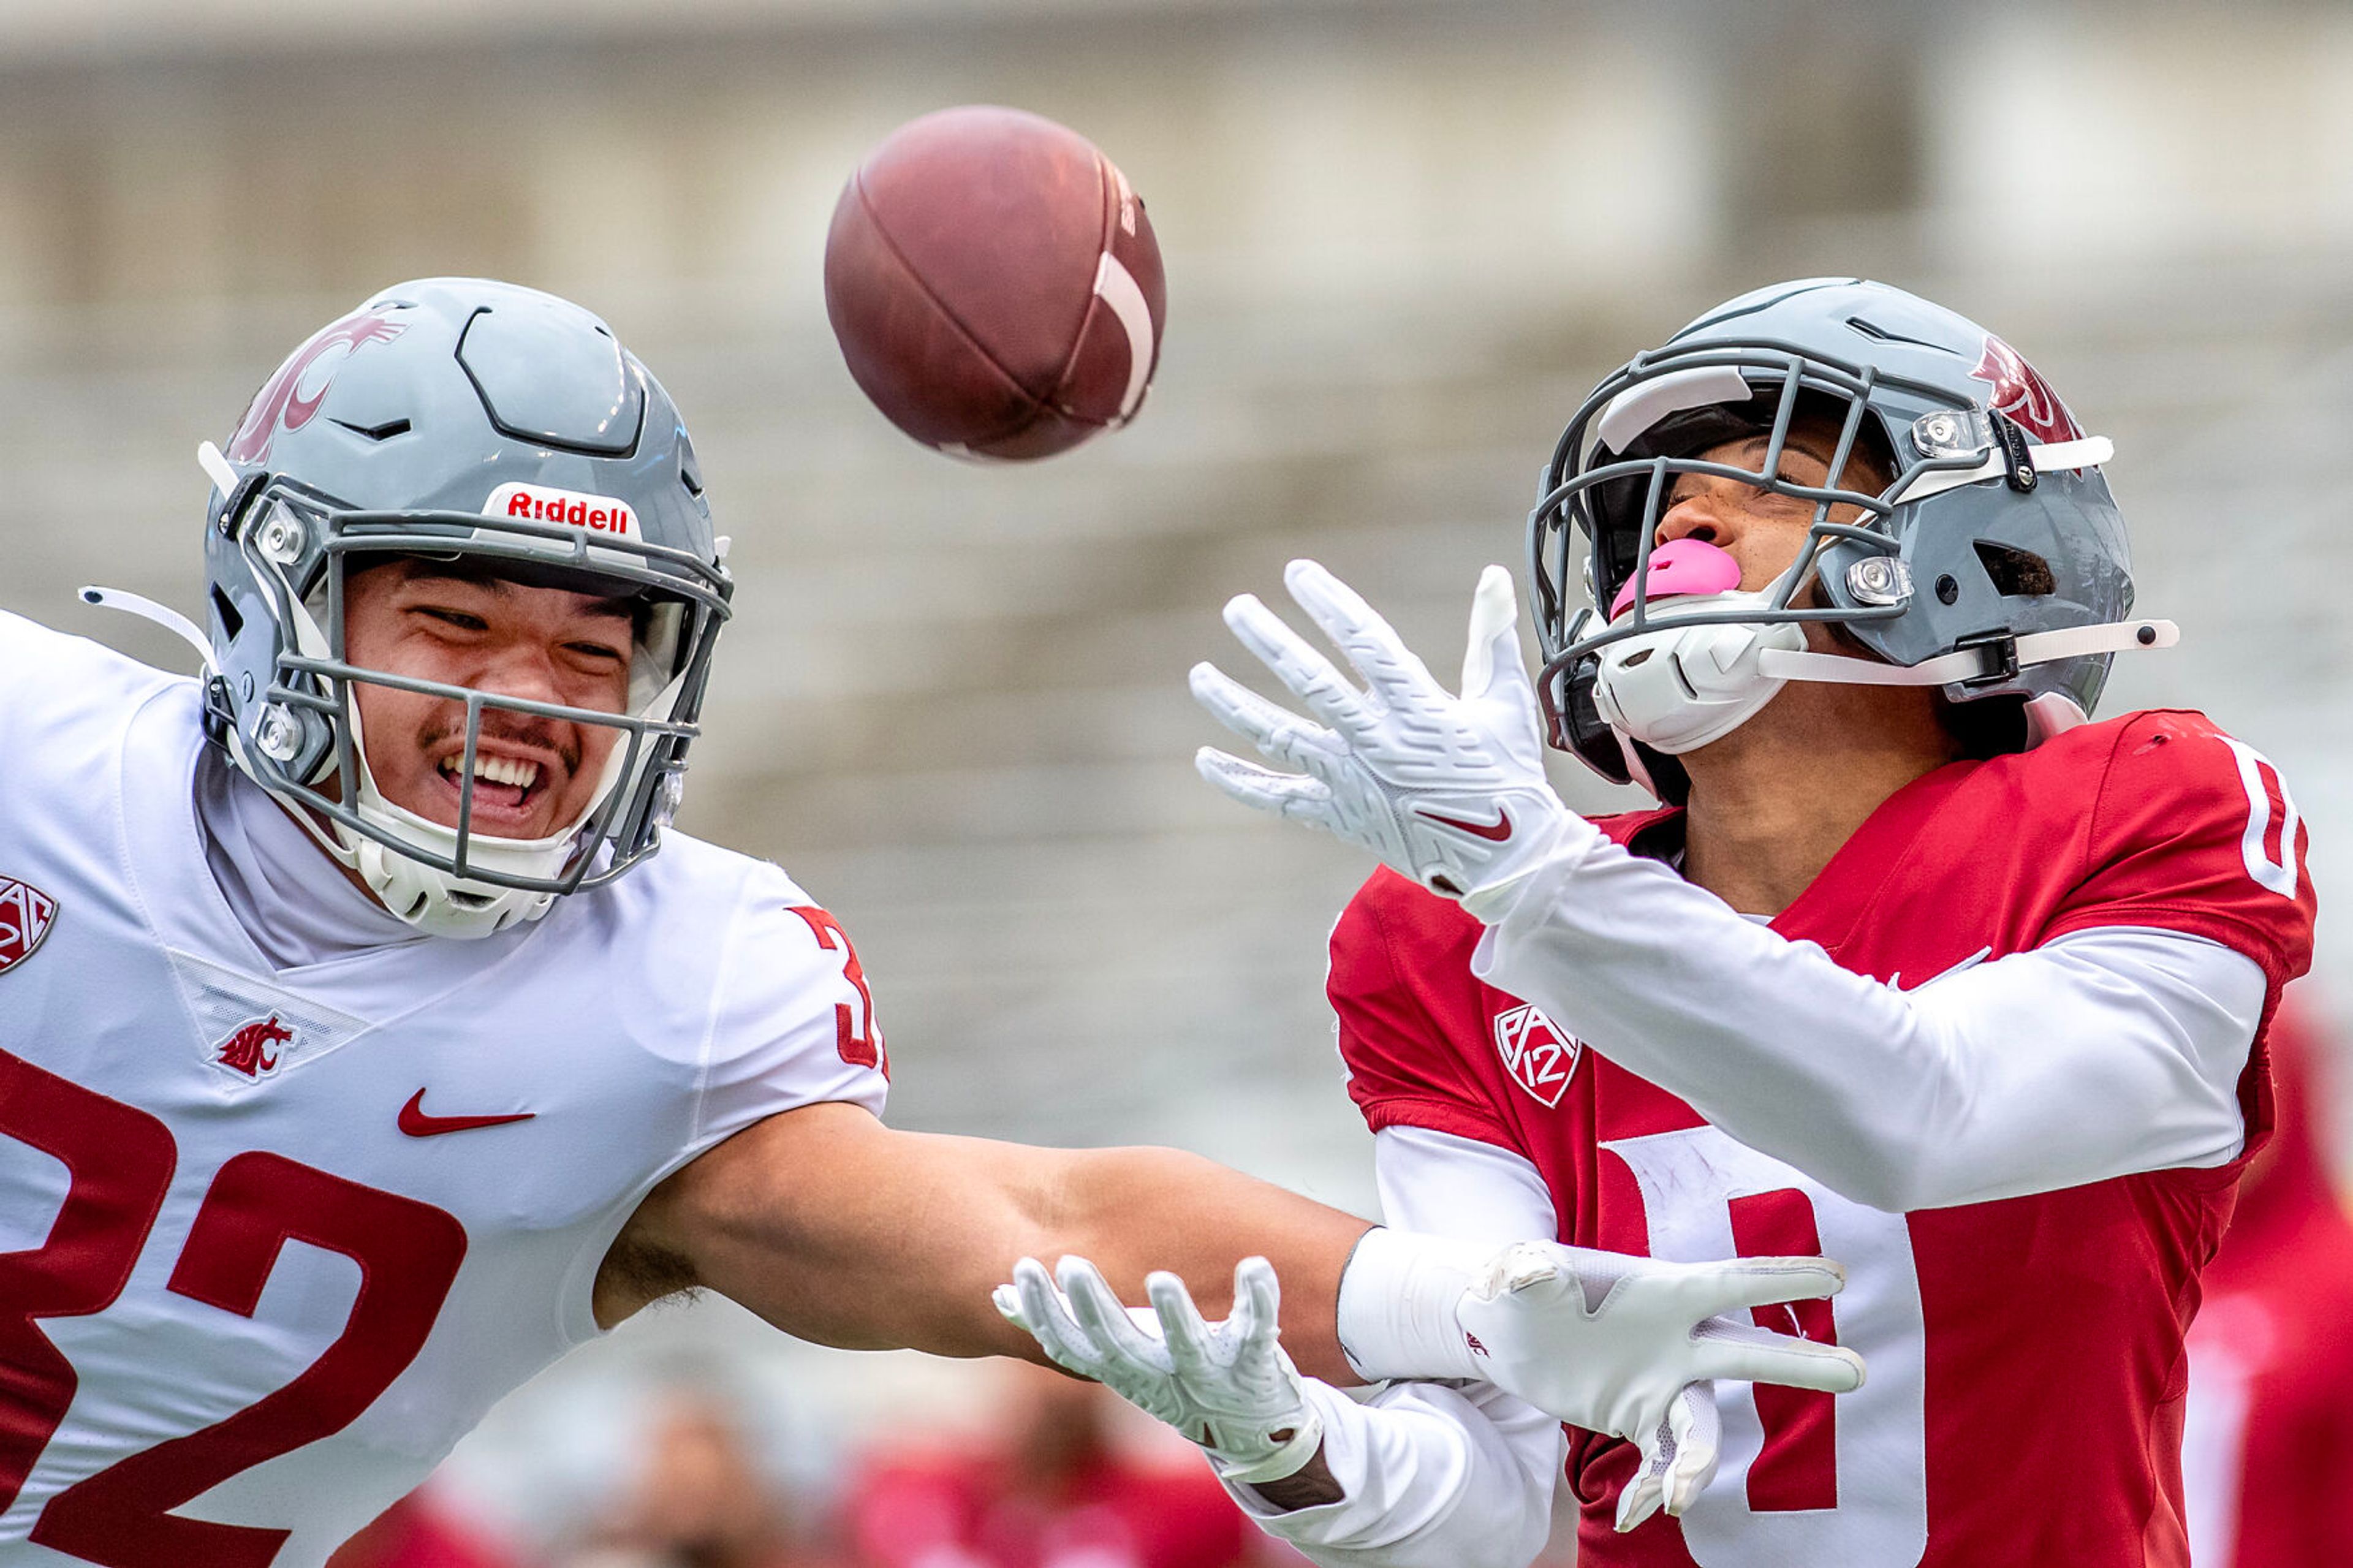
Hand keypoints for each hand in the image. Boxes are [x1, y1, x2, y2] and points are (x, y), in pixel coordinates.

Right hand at [996, 1255, 1322, 1484]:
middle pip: (1119, 1346)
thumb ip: (1067, 1327)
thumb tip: (997, 1296)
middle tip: (1071, 1267)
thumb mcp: (1119, 1358)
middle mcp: (1160, 1374)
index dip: (1045, 1314)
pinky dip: (1257, 1300)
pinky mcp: (1253, 1367)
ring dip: (1172, 1314)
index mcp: (1123, 1368)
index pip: (1072, 1345)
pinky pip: (1256, 1332)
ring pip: (1186, 1346)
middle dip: (1093, 1309)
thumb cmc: (1174, 1379)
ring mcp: (1208, 1375)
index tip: (1022, 1271)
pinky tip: (1256, 1267)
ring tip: (1161, 1278)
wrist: (1252, 1431)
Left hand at [1192, 560, 1583, 899]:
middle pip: (1311, 682)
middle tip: (1236, 608)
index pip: (1365, 642)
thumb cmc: (1508, 774)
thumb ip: (1492, 637)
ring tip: (1200, 675)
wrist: (1506, 858)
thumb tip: (1493, 575)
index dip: (1330, 603)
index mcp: (1420, 707)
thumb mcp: (1505, 701)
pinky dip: (1239, 781)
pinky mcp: (1340, 816)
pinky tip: (1205, 759)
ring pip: (1280, 737)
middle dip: (1269, 641)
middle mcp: (1377, 742)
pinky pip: (1279, 798)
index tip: (1297, 573)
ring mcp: (1353, 781)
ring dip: (1235, 705)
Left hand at [1460, 1240, 1863, 1531]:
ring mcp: (1662, 1383)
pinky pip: (1662, 1461)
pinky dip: (1651, 1488)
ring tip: (1675, 1499)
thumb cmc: (1520, 1285)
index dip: (1779, 1278)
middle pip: (1745, 1354)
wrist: (1507, 1328)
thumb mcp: (1518, 1272)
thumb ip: (1527, 1270)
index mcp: (1660, 1292)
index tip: (1835, 1276)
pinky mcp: (1638, 1419)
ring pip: (1702, 1429)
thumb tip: (1527, 1271)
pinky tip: (1631, 1514)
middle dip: (1799, 1363)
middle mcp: (1676, 1339)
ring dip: (1698, 1464)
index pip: (1728, 1282)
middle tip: (1855, 1373)